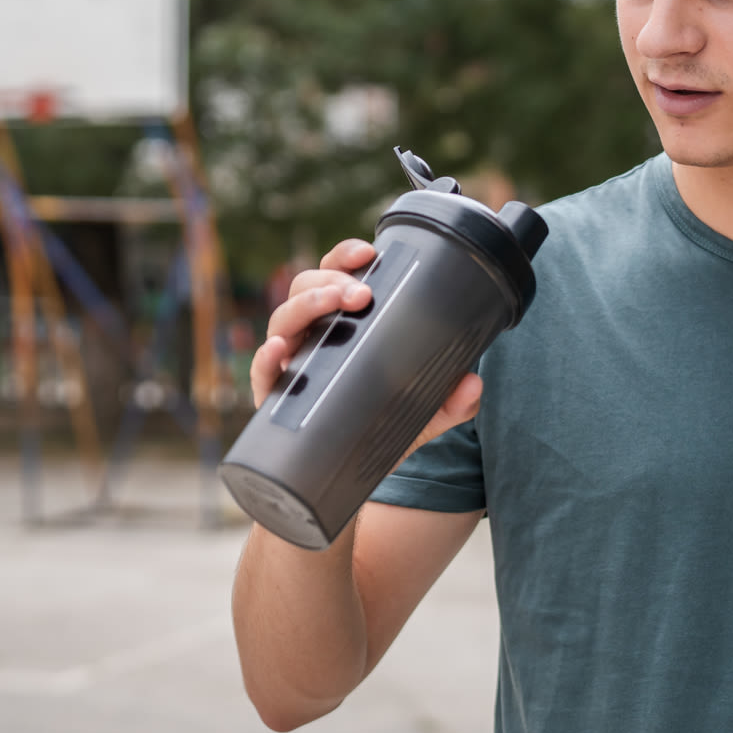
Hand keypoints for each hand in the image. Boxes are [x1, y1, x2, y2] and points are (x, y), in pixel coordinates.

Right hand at [249, 239, 481, 460]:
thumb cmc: (379, 428)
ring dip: (306, 305)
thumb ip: (450, 401)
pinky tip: (278, 350)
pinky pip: (261, 373)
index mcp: (340, 323)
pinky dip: (264, 358)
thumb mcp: (422, 413)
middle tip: (362, 294)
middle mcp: (311, 336)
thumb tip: (472, 384)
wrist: (349, 480)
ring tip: (333, 305)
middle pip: (305, 287)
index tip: (368, 252)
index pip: (334, 275)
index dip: (345, 256)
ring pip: (283, 319)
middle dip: (330, 280)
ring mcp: (289, 364)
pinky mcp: (273, 397)